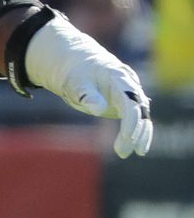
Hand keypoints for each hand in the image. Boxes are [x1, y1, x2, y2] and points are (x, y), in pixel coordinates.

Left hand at [23, 16, 153, 158]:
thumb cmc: (77, 74)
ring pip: (142, 114)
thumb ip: (87, 95)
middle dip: (135, 132)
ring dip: (140, 134)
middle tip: (122, 153)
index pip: (131, 102)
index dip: (131, 121)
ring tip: (132, 153)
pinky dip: (139, 131)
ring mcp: (130, 93)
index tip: (126, 138)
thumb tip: (98, 110)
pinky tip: (137, 146)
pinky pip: (138, 117)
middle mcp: (130, 85)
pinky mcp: (127, 102)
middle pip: (139, 110)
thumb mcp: (76, 83)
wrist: (79, 64)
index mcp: (119, 78)